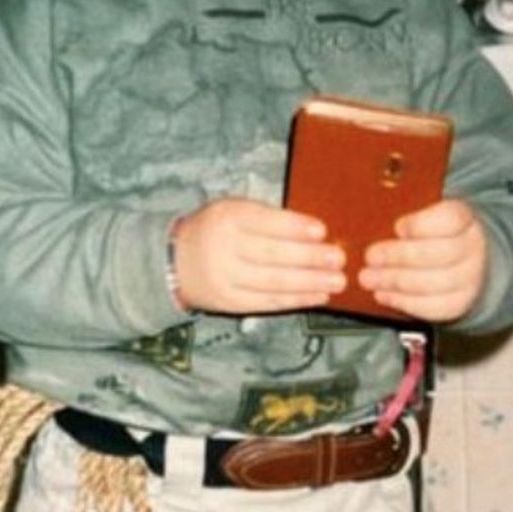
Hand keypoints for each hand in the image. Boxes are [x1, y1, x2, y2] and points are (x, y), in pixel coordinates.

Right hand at [173, 198, 345, 314]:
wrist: (173, 261)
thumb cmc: (215, 229)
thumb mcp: (233, 209)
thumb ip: (267, 217)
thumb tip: (314, 232)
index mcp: (227, 217)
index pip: (265, 222)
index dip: (295, 227)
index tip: (322, 231)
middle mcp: (224, 248)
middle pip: (272, 255)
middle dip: (310, 258)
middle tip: (339, 259)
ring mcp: (226, 278)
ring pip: (273, 282)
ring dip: (310, 283)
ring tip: (337, 281)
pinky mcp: (230, 302)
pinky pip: (267, 302)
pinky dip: (296, 300)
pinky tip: (318, 295)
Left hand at [358, 198, 487, 322]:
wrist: (464, 259)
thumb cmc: (434, 232)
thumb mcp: (427, 213)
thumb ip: (406, 213)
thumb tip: (374, 216)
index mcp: (465, 219)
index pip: (451, 219)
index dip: (422, 225)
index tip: (398, 228)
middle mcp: (473, 249)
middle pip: (438, 254)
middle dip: (399, 256)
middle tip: (370, 257)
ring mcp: (470, 279)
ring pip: (433, 283)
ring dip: (395, 281)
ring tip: (368, 278)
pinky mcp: (460, 303)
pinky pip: (432, 307)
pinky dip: (403, 302)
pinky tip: (382, 294)